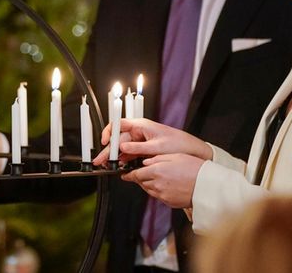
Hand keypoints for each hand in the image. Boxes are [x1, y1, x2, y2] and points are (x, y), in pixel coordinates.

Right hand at [92, 118, 211, 165]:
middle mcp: (139, 131)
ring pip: (122, 148)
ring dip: (115, 157)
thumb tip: (123, 147)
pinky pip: (130, 154)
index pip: (119, 124)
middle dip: (109, 150)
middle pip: (118, 139)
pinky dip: (124, 160)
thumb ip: (138, 147)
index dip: (109, 133)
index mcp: (141, 125)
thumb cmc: (178, 144)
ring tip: (106, 166)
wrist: (192, 151)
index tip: (105, 143)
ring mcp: (141, 141)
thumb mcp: (158, 147)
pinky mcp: (143, 149)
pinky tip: (119, 167)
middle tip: (100, 161)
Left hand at [120, 153, 205, 208]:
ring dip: (148, 184)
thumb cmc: (194, 169)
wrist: (207, 185)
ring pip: (148, 190)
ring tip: (156, 178)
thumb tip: (145, 162)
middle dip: (139, 178)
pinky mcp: (168, 202)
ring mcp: (162, 195)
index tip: (124, 174)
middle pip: (141, 182)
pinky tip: (165, 185)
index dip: (129, 174)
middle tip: (142, 173)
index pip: (136, 174)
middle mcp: (157, 184)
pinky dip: (157, 191)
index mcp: (157, 171)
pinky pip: (158, 196)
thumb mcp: (175, 156)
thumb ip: (157, 158)